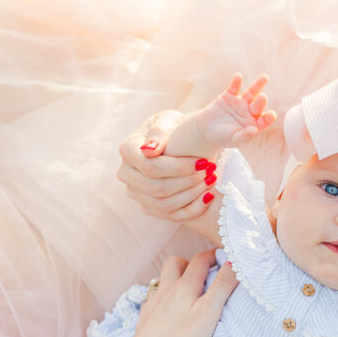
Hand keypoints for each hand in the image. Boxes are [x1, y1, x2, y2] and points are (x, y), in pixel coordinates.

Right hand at [117, 109, 218, 223]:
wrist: (178, 141)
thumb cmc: (174, 127)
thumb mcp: (169, 120)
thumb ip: (160, 132)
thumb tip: (150, 150)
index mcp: (128, 150)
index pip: (150, 167)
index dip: (178, 168)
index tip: (203, 162)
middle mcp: (126, 174)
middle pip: (156, 188)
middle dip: (187, 182)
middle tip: (210, 172)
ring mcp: (136, 193)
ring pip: (163, 205)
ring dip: (192, 196)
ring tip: (211, 181)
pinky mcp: (148, 207)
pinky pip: (170, 216)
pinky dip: (193, 209)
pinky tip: (209, 196)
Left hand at [127, 250, 238, 336]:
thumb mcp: (209, 311)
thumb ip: (223, 286)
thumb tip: (235, 262)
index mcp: (183, 287)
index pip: (199, 261)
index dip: (213, 255)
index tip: (224, 257)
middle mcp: (165, 291)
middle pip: (174, 263)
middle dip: (189, 262)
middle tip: (202, 273)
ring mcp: (152, 305)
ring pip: (160, 281)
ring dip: (173, 280)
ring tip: (185, 292)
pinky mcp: (144, 321)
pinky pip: (150, 301)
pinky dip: (160, 300)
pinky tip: (165, 311)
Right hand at [195, 73, 276, 147]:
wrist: (206, 129)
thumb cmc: (222, 137)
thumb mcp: (233, 140)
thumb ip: (244, 136)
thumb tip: (254, 131)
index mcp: (253, 124)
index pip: (263, 121)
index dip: (268, 118)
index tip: (272, 115)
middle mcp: (249, 112)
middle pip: (258, 106)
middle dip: (260, 102)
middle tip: (263, 97)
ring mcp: (240, 103)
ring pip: (251, 93)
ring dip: (258, 85)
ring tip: (265, 77)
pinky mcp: (230, 95)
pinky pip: (234, 88)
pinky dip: (236, 82)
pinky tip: (239, 76)